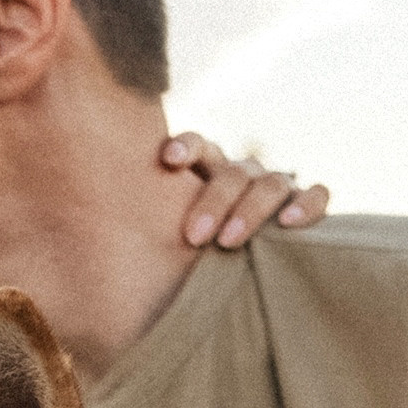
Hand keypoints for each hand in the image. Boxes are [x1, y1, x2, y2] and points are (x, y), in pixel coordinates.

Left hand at [162, 132, 329, 249]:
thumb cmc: (189, 249)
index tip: (168, 161)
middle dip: (213, 202)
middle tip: (194, 237)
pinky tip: (289, 224)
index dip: (186, 147)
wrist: (236, 262)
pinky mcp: (303, 203)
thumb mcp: (166, 233)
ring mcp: (274, 185)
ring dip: (250, 210)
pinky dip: (307, 205)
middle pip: (233, 173)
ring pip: (270, 183)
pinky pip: (316, 193)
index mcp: (206, 169)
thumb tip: (91, 238)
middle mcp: (240, 172)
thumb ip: (149, 225)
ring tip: (228, 242)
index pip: (198, 145)